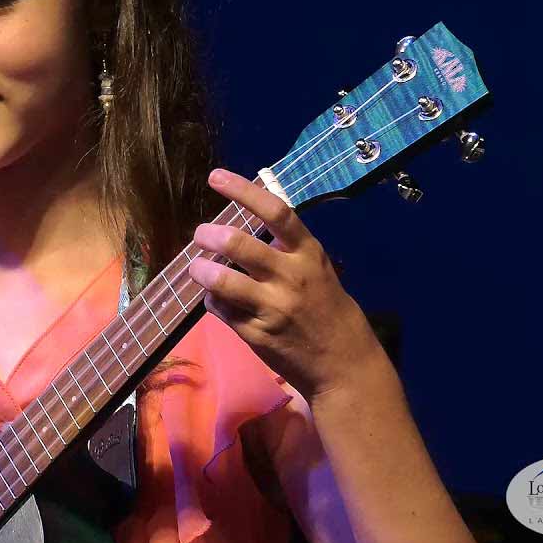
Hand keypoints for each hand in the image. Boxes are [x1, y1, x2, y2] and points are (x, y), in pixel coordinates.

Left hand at [187, 169, 385, 400]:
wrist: (345, 366)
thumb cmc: (329, 311)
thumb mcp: (318, 271)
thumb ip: (286, 251)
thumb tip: (243, 228)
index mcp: (309, 254)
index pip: (275, 211)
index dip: (242, 190)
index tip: (215, 176)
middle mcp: (291, 277)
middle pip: (239, 244)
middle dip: (210, 234)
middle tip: (200, 234)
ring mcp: (273, 308)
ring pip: (222, 280)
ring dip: (201, 270)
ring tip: (197, 268)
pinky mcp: (256, 335)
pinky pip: (221, 309)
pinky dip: (212, 300)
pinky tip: (216, 298)